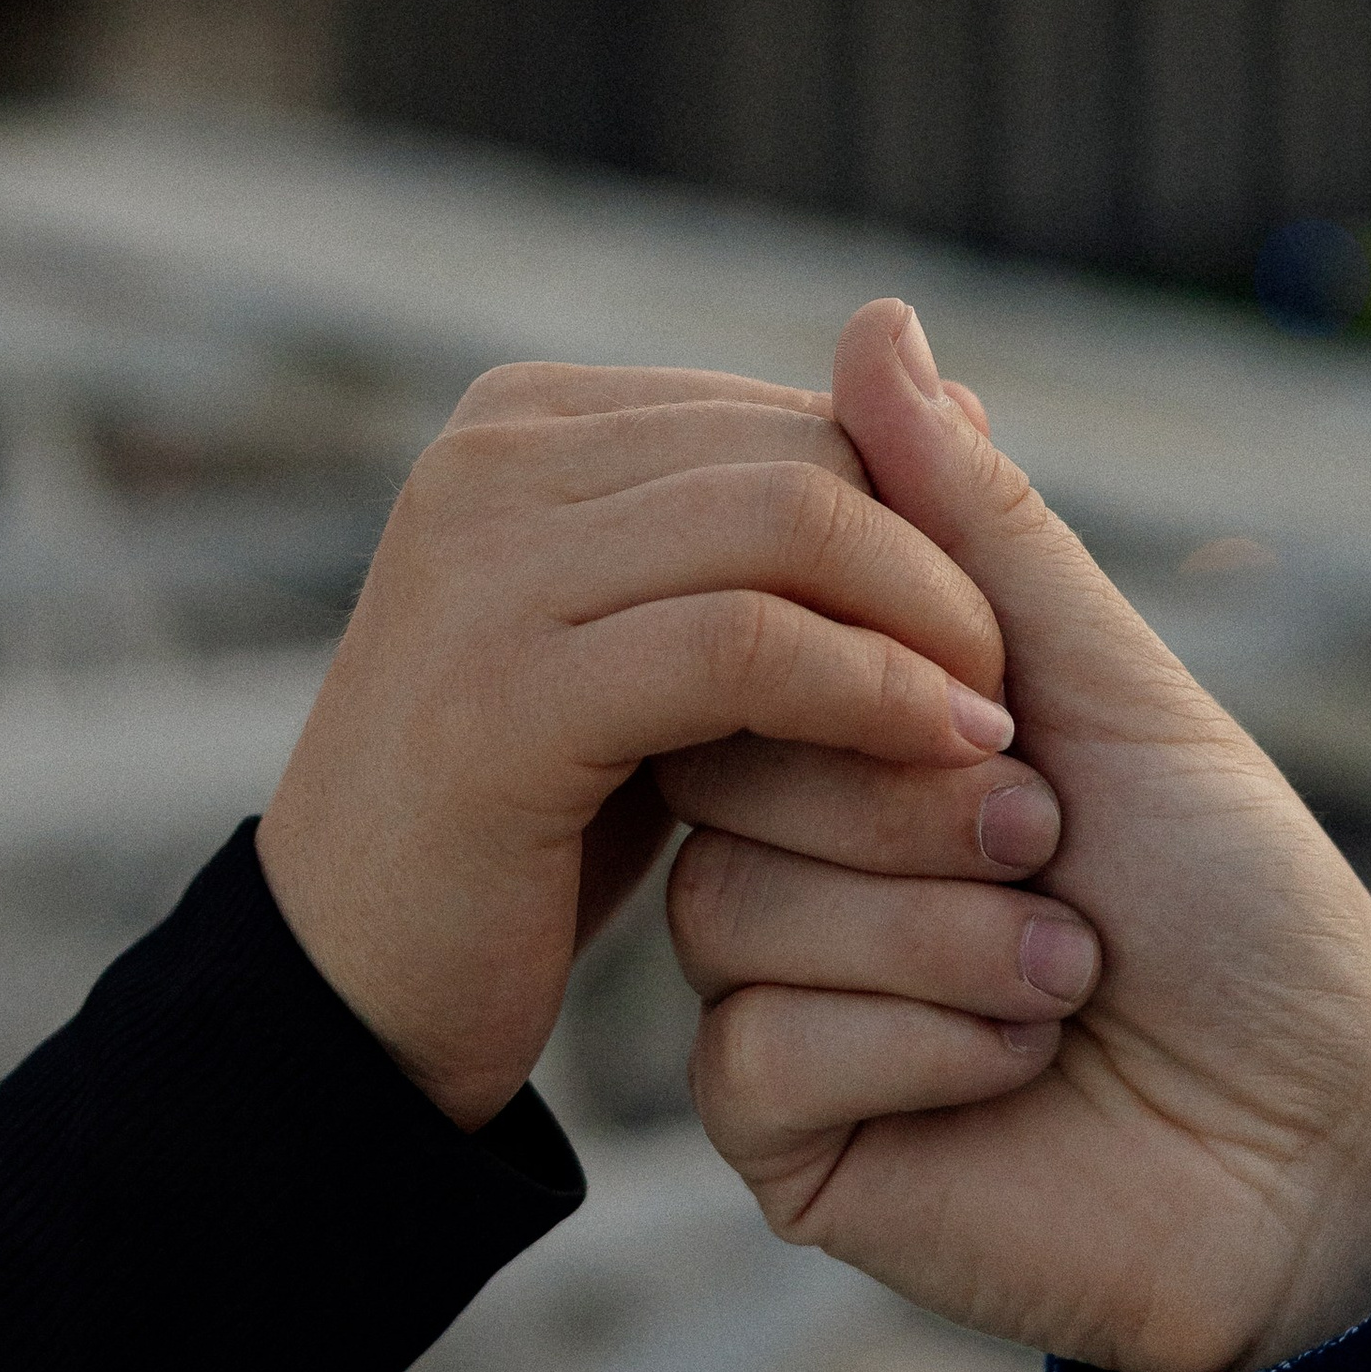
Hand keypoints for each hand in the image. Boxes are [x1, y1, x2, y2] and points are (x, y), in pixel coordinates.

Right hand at [256, 359, 1015, 1129]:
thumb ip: (774, 520)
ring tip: (999, 735)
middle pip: (802, 453)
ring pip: (785, 521)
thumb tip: (925, 363)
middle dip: (938, 562)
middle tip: (1019, 684)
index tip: (998, 632)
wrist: (351, 1008)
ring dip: (927, 624)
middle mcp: (491, 460)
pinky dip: (871, 690)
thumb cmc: (523, 833)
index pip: (794, 415)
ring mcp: (482, 568)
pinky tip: (941, 755)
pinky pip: (741, 646)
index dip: (920, 516)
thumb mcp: (651, 650)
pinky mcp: (503, 697)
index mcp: (528, 423)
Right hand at [666, 300, 1370, 1371]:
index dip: (883, 661)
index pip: (756, 634)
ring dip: (946, 930)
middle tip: (1056, 845)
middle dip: (919, 801)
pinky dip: (925, 1044)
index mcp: (853, 739)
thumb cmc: (1234, 904)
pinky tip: (1024, 1067)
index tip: (1023, 712)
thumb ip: (973, 518)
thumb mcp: (1106, 683)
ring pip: (731, 905)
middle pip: (723, 763)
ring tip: (1074, 971)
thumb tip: (872, 319)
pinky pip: (756, 1050)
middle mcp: (791, 853)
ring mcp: (774, 997)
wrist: (1322, 1149)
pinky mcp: (781, 1134)